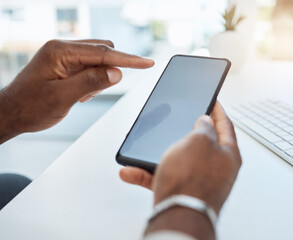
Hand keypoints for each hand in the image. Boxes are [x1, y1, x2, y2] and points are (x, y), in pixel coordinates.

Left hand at [0, 39, 153, 142]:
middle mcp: (63, 50)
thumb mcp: (62, 97)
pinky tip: (79, 95)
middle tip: (98, 90)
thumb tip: (117, 72)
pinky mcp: (66, 67)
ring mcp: (64, 58)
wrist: (11, 113)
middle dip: (111, 70)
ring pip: (97, 62)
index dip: (128, 60)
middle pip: (102, 52)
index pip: (103, 53)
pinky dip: (92, 82)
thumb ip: (90, 82)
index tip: (147, 63)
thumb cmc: (29, 106)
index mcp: (60, 51)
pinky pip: (89, 70)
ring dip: (99, 79)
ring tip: (81, 96)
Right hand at [120, 101, 240, 212]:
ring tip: (148, 145)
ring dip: (159, 152)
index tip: (212, 101)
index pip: (225, 125)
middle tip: (181, 118)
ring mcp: (198, 180)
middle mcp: (215, 168)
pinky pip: (161, 176)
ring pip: (177, 159)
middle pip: (201, 142)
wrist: (179, 215)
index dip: (217, 110)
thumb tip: (204, 122)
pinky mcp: (180, 191)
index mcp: (227, 154)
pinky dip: (146, 173)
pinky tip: (131, 171)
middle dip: (186, 130)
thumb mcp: (199, 140)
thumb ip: (204, 127)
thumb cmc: (192, 179)